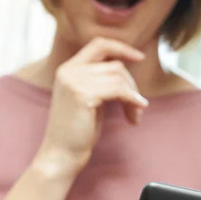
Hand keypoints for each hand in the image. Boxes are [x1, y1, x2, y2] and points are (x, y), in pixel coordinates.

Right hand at [35, 38, 148, 174]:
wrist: (60, 155)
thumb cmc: (77, 131)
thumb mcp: (88, 98)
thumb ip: (100, 81)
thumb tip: (126, 69)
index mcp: (68, 69)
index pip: (99, 44)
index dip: (121, 47)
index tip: (139, 57)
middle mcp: (69, 71)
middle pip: (115, 65)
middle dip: (132, 85)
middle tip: (138, 106)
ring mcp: (74, 82)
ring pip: (119, 77)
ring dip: (133, 96)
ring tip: (135, 115)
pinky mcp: (83, 95)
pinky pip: (118, 90)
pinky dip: (132, 100)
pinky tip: (135, 114)